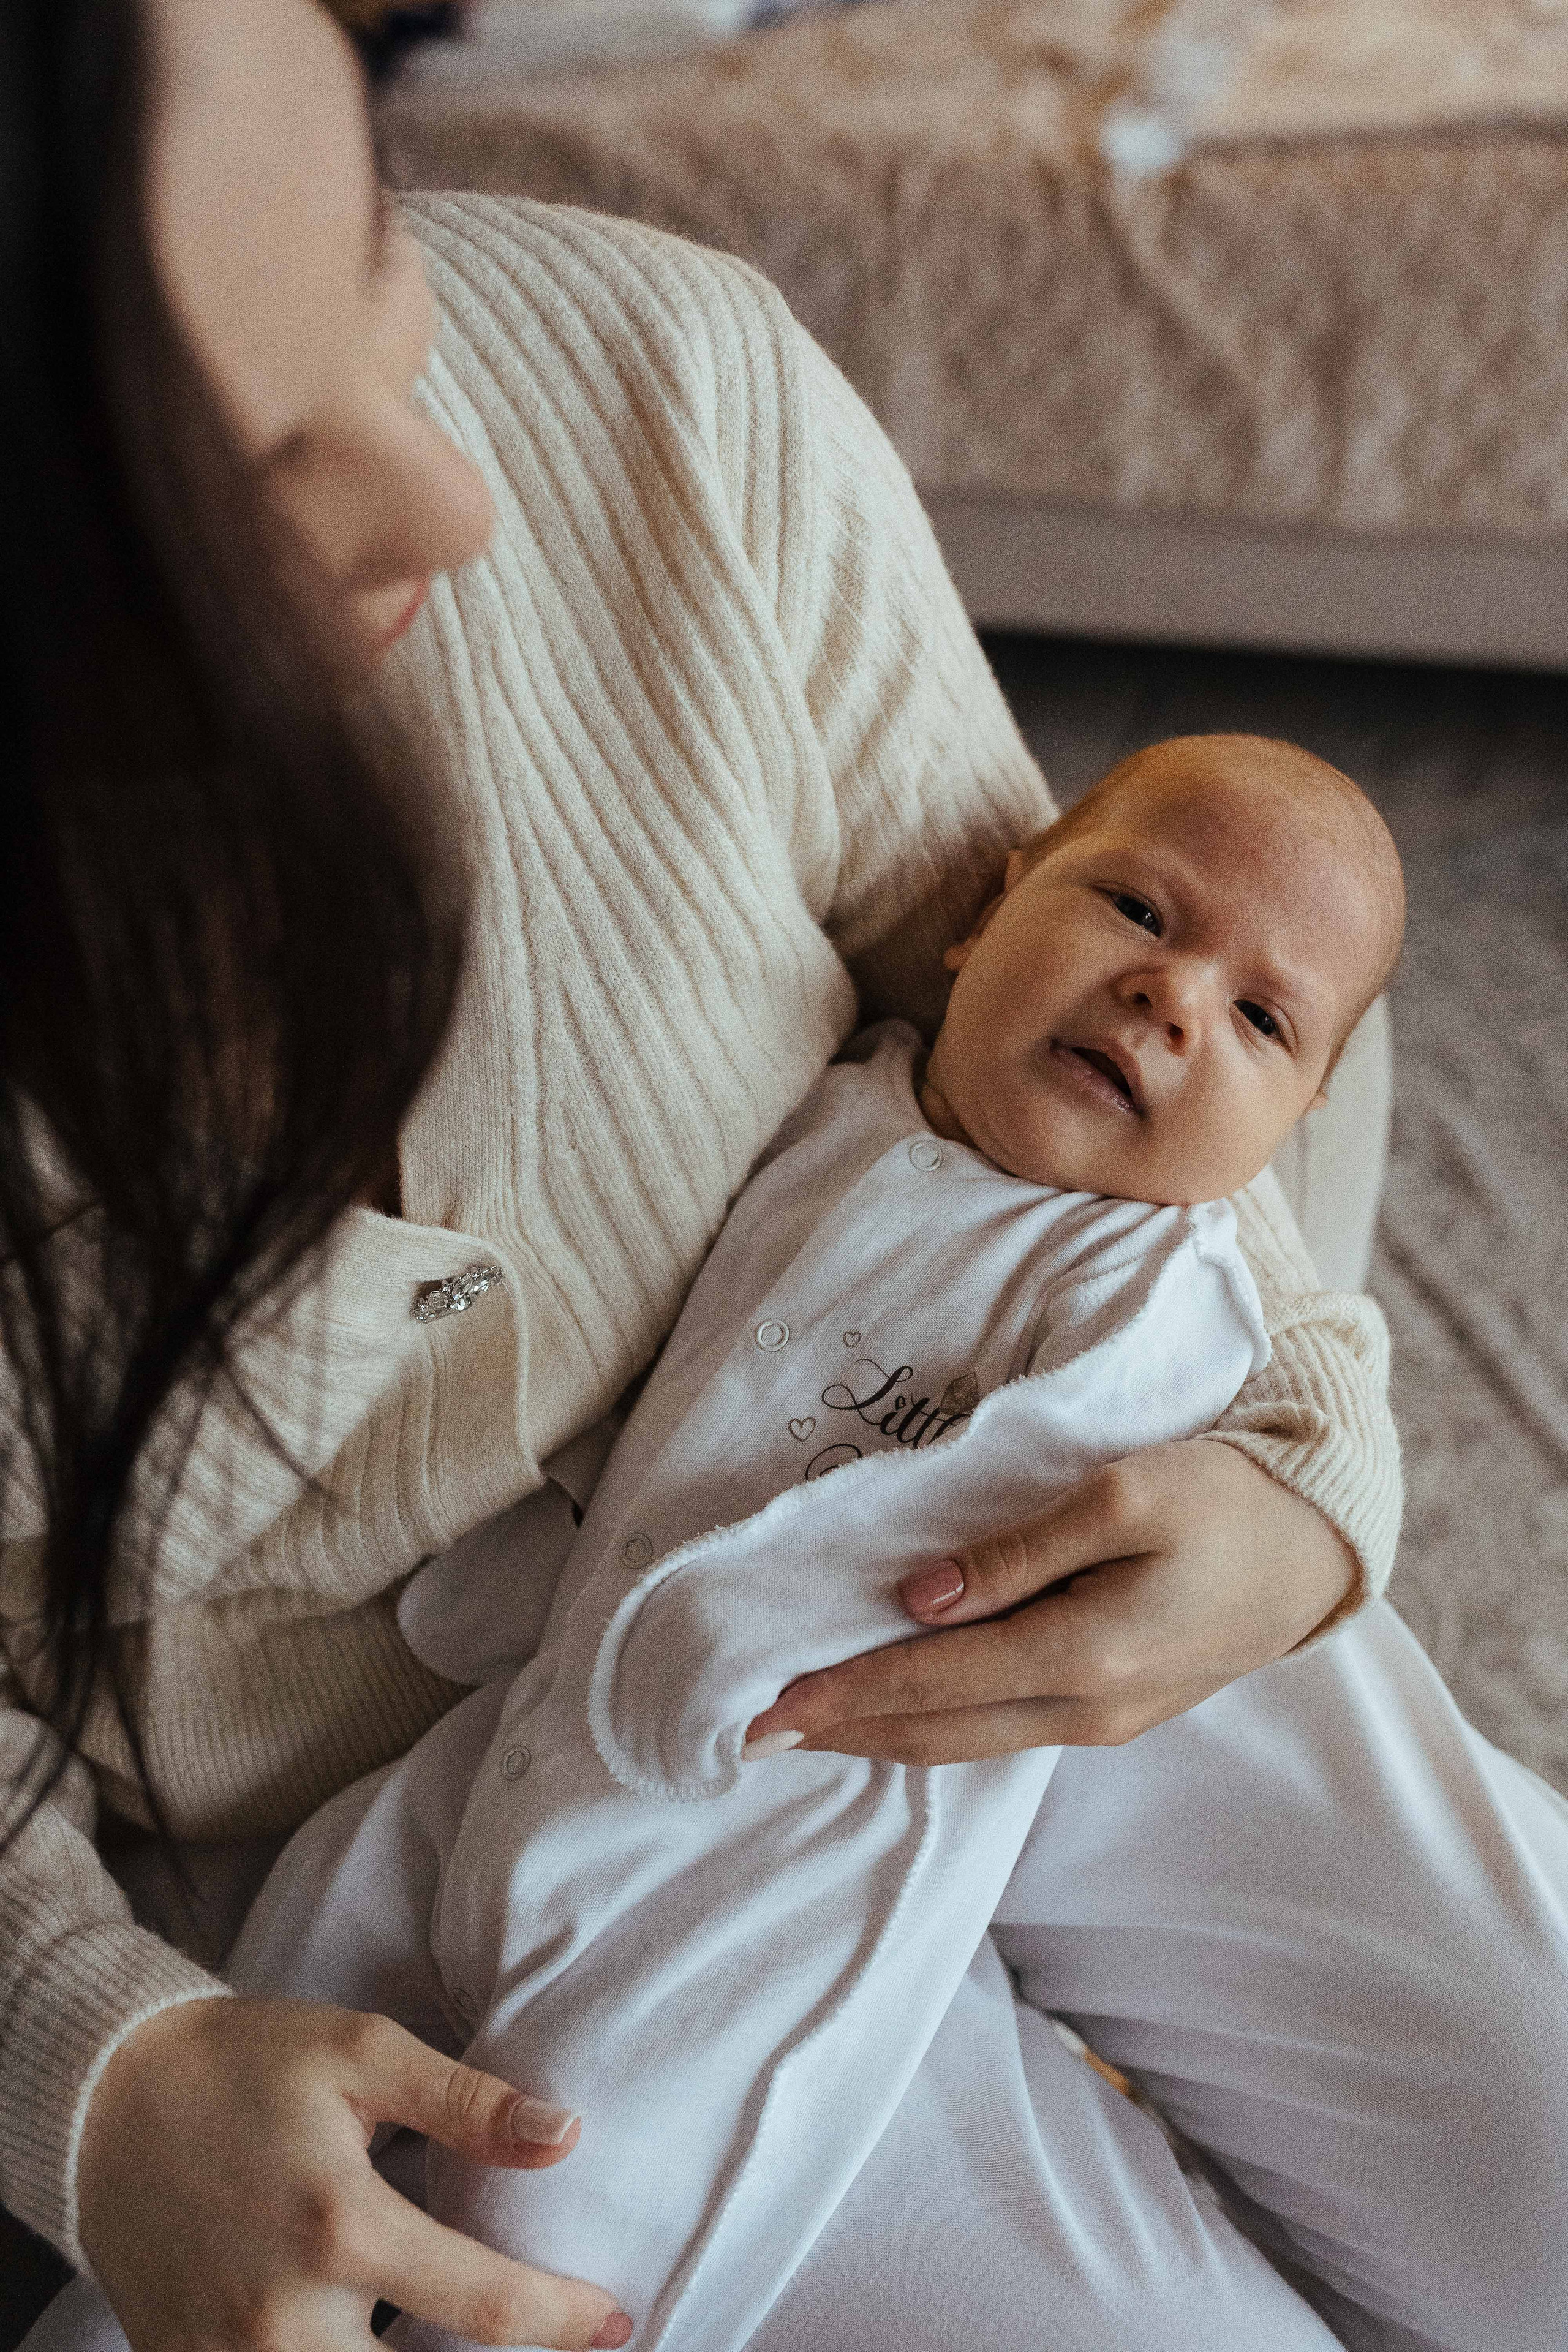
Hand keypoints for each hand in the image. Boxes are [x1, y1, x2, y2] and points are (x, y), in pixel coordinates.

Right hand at [78, 1996, 631, 2351]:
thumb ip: (466, 2102)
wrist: (106, 2102)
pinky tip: (378, 2344)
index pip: (487, 2307)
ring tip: (465, 2348)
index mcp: (344, 2226)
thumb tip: (564, 2137)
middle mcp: (288, 2316)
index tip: (614, 2323)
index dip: (565, 2321)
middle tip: (548, 2344)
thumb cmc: (245, 2064)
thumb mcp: (361, 2052)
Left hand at [743, 1438, 1356, 1763]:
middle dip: (842, 1735)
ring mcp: (1104, 1721)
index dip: (841, 1695)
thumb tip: (917, 1598)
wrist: (1316, 1548)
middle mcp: (1087, 1709)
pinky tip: (901, 1712)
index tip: (763, 1707)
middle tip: (753, 1734)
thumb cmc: (1222, 1500)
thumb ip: (1015, 1551)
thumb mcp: (1121, 1495)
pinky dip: (938, 1726)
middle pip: (937, 1734)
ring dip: (884, 1737)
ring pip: (968, 1742)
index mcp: (1083, 1653)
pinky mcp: (1116, 1710)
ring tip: (809, 1728)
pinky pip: (1004, 1731)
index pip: (930, 1683)